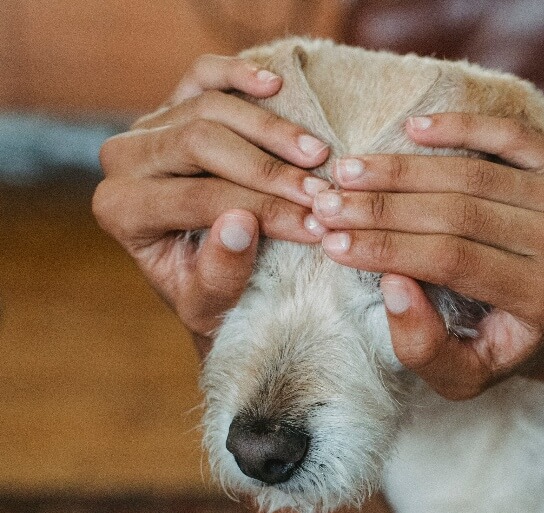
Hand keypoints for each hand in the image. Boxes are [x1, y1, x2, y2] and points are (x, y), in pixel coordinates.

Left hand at [92, 54, 331, 347]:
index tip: (317, 226)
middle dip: (268, 169)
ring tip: (319, 156)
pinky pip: (202, 74)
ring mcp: (148, 125)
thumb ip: (221, 274)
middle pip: (200, 141)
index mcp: (120, 210)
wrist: (208, 276)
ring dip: (272, 129)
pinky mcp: (174, 102)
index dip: (262, 209)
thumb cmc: (211, 297)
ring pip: (209, 106)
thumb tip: (241, 225)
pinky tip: (275, 84)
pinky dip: (238, 73)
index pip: (198, 198)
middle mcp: (123, 160)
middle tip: (322, 192)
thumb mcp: (211, 306)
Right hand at [309, 113, 543, 399]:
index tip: (331, 243)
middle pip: (462, 213)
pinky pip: (510, 136)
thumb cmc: (503, 344)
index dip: (388, 248)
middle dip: (384, 208)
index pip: (454, 261)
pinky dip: (460, 127)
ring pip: (476, 174)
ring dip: (403, 170)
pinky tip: (411, 130)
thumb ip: (426, 348)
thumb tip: (394, 285)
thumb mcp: (465, 374)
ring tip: (348, 172)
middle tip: (327, 204)